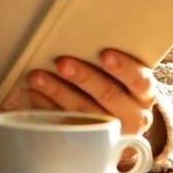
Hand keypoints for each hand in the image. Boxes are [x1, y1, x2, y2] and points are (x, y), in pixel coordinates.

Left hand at [1, 48, 164, 158]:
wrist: (122, 127)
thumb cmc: (119, 87)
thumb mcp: (126, 76)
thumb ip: (113, 60)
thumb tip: (84, 28)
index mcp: (144, 94)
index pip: (139, 80)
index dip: (123, 67)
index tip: (105, 54)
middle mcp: (133, 116)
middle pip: (107, 96)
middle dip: (83, 78)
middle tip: (62, 62)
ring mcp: (109, 133)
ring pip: (83, 112)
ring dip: (57, 92)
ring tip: (37, 77)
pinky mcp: (86, 143)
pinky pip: (64, 125)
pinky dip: (44, 108)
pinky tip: (29, 95)